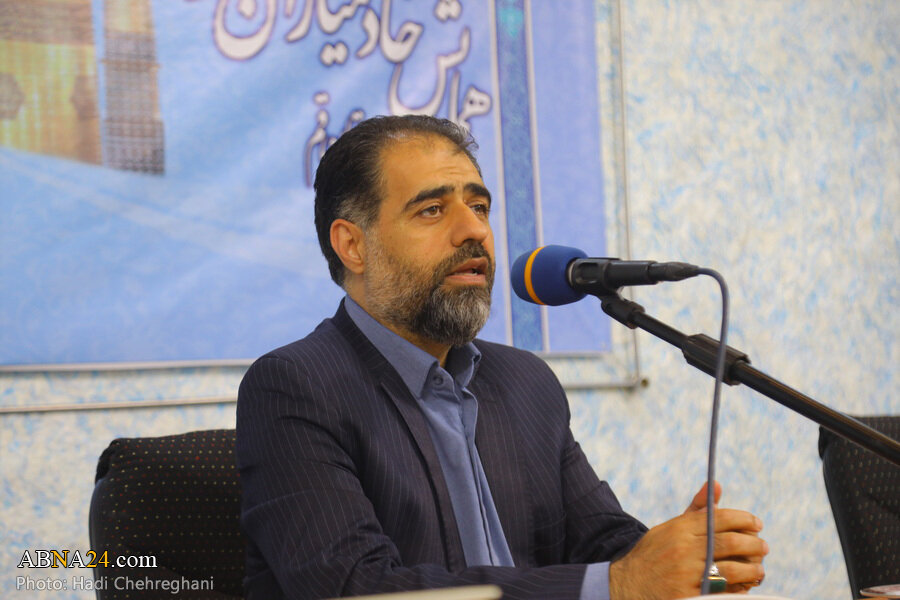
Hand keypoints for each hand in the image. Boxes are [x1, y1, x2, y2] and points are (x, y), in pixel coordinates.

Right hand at [609, 482, 767, 598]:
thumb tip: (717, 485)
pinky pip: (722, 592)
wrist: (629, 582)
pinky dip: (738, 589)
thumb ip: (696, 509)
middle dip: (753, 543)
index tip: (757, 523)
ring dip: (752, 569)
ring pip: (730, 569)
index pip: (720, 518)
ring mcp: (686, 573)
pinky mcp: (687, 595)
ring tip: (759, 569)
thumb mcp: (671, 528)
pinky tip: (745, 587)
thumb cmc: (655, 553)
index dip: (744, 519)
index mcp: (680, 528)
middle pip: (729, 542)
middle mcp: (683, 548)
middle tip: (764, 546)